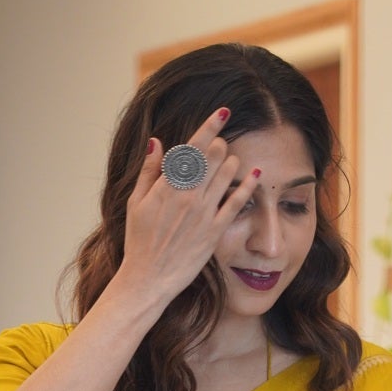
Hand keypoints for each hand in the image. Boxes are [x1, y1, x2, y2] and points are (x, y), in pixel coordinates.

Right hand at [119, 107, 259, 313]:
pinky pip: (235, 205)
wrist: (149, 278)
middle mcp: (188, 196)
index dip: (209, 127)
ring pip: (225, 177)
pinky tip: (255, 176)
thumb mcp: (136, 203)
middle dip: (220, 144)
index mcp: (167, 186)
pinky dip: (247, 188)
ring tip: (232, 158)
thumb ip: (149, 171)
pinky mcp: (214, 232)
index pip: (192, 148)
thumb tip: (157, 142)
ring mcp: (203, 214)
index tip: (223, 112)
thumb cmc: (139, 241)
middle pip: (212, 158)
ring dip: (232, 162)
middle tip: (223, 140)